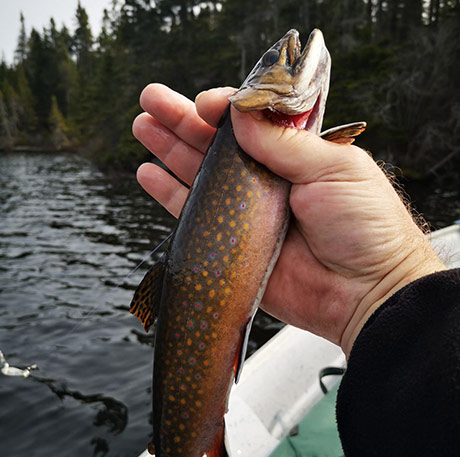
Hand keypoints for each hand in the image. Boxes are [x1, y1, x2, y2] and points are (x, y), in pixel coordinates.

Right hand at [133, 84, 444, 356]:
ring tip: (143, 125)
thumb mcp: (335, 169)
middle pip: (216, 146)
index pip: (252, 124)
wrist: (366, 293)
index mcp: (298, 157)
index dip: (224, 110)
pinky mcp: (232, 247)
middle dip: (182, 120)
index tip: (205, 104)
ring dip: (169, 150)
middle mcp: (268, 183)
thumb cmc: (367, 228)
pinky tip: (150, 173)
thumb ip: (284, 141)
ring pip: (199, 176)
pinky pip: (194, 218)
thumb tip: (241, 110)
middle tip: (151, 99)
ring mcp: (247, 215)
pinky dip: (170, 196)